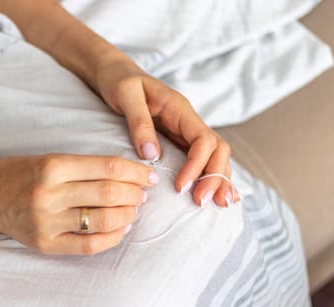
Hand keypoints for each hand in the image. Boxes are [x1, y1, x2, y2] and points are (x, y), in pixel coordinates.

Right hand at [0, 154, 157, 254]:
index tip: (148, 175)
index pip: (107, 168)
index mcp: (53, 166)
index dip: (135, 172)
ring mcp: (46, 222)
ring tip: (133, 210)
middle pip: (108, 194)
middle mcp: (49, 194)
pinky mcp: (45, 244)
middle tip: (142, 194)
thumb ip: (85, 167)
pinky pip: (89, 245)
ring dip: (127, 215)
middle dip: (135, 194)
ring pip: (103, 221)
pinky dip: (112, 237)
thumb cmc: (20, 173)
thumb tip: (127, 177)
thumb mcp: (49, 159)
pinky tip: (121, 229)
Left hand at [95, 59, 239, 206]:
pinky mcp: (179, 140)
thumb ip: (139, 122)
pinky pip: (202, 159)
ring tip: (217, 205)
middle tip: (201, 203)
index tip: (181, 186)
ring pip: (215, 156)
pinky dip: (211, 176)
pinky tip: (216, 193)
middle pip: (218, 150)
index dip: (198, 164)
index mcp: (180, 109)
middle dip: (214, 177)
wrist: (115, 74)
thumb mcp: (125, 95)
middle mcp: (188, 121)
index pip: (203, 139)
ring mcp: (186, 131)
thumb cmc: (119, 82)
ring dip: (218, 179)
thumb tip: (152, 155)